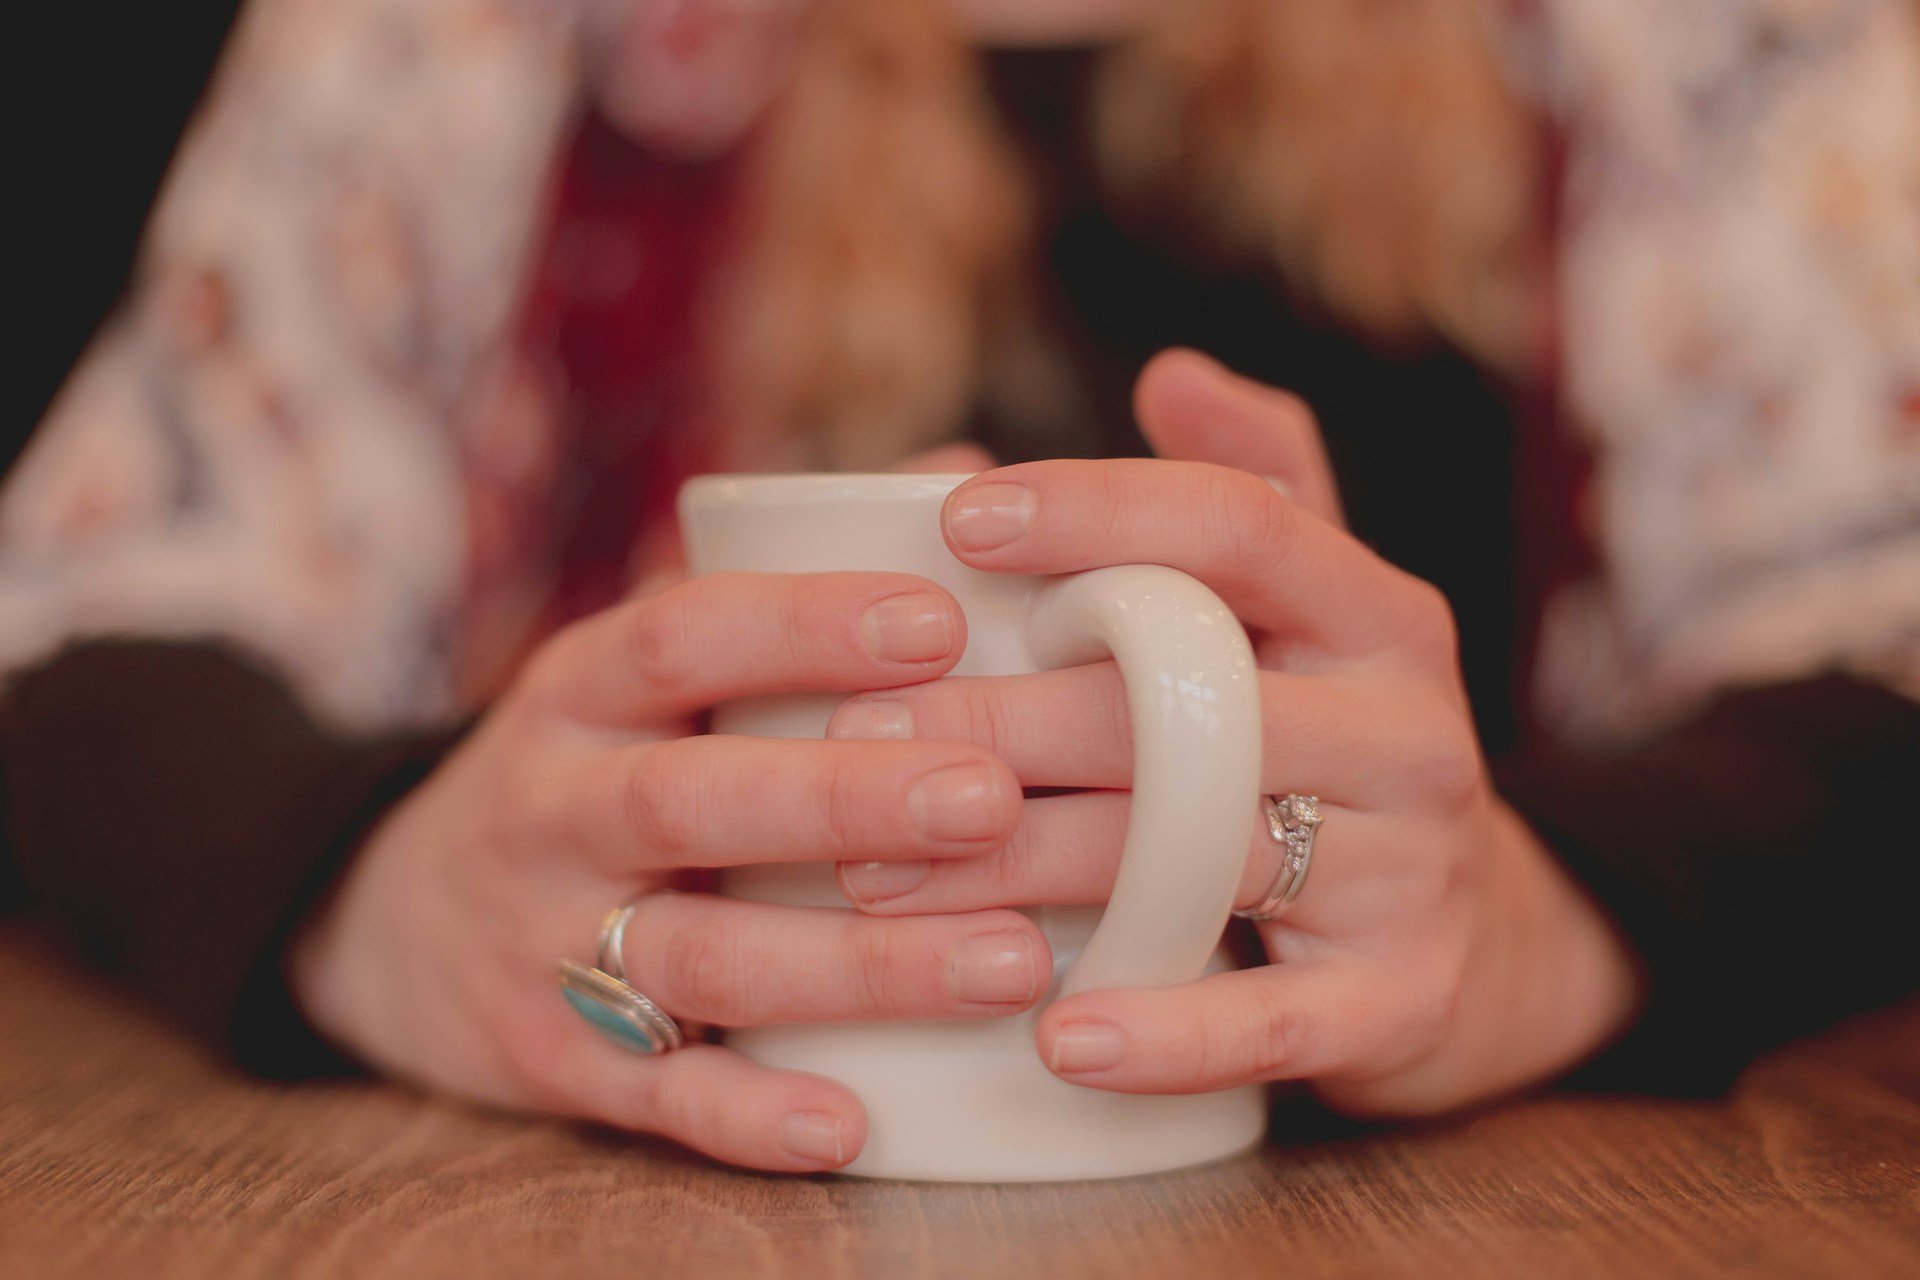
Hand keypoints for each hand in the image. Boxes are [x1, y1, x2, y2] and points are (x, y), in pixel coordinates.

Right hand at [289, 564, 1046, 1171]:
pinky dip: (748, 1113)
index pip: (683, 629)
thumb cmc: (594, 760)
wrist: (398, 914)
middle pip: (693, 795)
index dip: (805, 625)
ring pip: (697, 952)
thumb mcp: (649, 660)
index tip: (939, 621)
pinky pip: (653, 1092)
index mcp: (582, 685)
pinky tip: (855, 1120)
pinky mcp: (548, 1058)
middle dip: (845, 798)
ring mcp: (542, 938)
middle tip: (991, 797)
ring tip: (1009, 962)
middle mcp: (552, 802)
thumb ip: (795, 578)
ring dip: (854, 962)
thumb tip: (967, 478)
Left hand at [828, 350, 1639, 1115]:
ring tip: (878, 885)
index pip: (1239, 526)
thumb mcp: (1313, 614)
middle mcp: (1413, 725)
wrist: (1475, 936)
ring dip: (1030, 870)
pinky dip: (1166, 1034)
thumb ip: (1253, 494)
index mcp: (1375, 612)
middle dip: (1007, 719)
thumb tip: (1173, 372)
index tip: (956, 518)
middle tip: (854, 740)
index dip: (1099, 510)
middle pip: (1192, 702)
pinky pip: (1279, 1023)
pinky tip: (1056, 1043)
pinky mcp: (1409, 998)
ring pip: (1206, 854)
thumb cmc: (1334, 747)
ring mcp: (1420, 865)